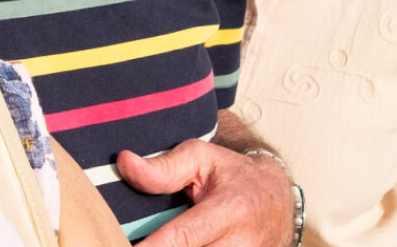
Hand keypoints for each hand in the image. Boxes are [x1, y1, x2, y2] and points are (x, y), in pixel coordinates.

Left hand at [116, 141, 294, 246]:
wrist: (277, 200)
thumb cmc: (234, 176)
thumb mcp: (202, 158)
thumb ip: (164, 167)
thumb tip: (125, 164)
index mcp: (228, 211)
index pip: (182, 239)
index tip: (118, 246)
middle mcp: (240, 244)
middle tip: (121, 242)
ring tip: (151, 241)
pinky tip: (165, 245)